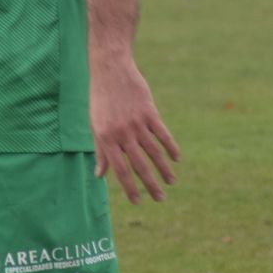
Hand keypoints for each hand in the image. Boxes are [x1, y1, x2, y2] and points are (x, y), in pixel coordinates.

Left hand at [90, 57, 179, 203]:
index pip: (120, 170)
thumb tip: (99, 175)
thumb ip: (100, 151)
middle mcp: (122, 133)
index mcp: (106, 138)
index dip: (129, 188)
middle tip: (160, 199)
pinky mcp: (149, 112)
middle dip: (150, 185)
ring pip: (154, 152)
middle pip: (139, 165)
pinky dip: (171, 147)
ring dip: (164, 169)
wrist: (110, 70)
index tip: (138, 201)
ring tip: (172, 182)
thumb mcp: (95, 125)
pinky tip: (177, 159)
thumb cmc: (100, 100)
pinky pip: (162, 134)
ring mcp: (136, 123)